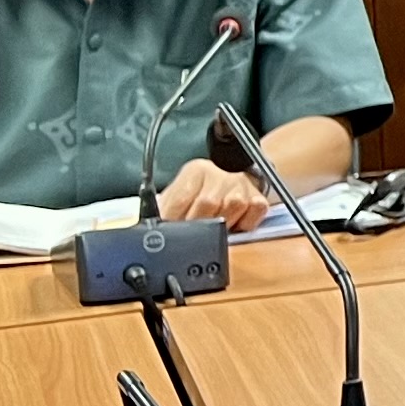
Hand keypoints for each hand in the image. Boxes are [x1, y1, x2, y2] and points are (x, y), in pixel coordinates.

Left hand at [155, 160, 272, 229]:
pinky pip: (252, 216)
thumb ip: (166, 209)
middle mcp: (219, 175)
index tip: (170, 233)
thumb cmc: (204, 190)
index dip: (173, 220)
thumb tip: (146, 229)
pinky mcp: (259, 198)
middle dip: (197, 225)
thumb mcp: (180, 193)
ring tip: (217, 224)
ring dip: (223, 224)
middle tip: (194, 233)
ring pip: (230, 210)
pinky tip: (237, 222)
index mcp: (195, 172)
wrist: (238, 175)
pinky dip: (244, 224)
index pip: (179, 200)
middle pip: (206, 206)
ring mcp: (241, 186)